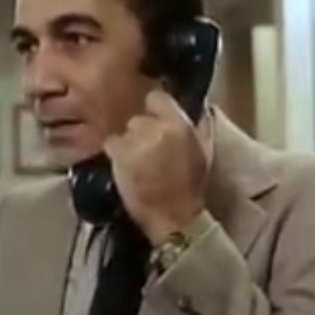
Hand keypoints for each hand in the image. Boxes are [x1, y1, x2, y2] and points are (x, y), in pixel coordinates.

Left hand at [103, 89, 211, 243]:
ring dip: (128, 143)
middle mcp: (156, 128)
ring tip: (135, 160)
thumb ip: (199, 127)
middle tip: (146, 147)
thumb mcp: (203, 152)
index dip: (154, 108)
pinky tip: (123, 165)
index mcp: (178, 124)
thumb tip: (199, 108)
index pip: (156, 98)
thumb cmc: (191, 187)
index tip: (154, 118)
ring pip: (124, 131)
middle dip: (141, 130)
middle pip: (139, 117)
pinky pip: (111, 143)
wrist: (174, 216)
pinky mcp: (119, 155)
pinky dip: (114, 152)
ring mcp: (135, 140)